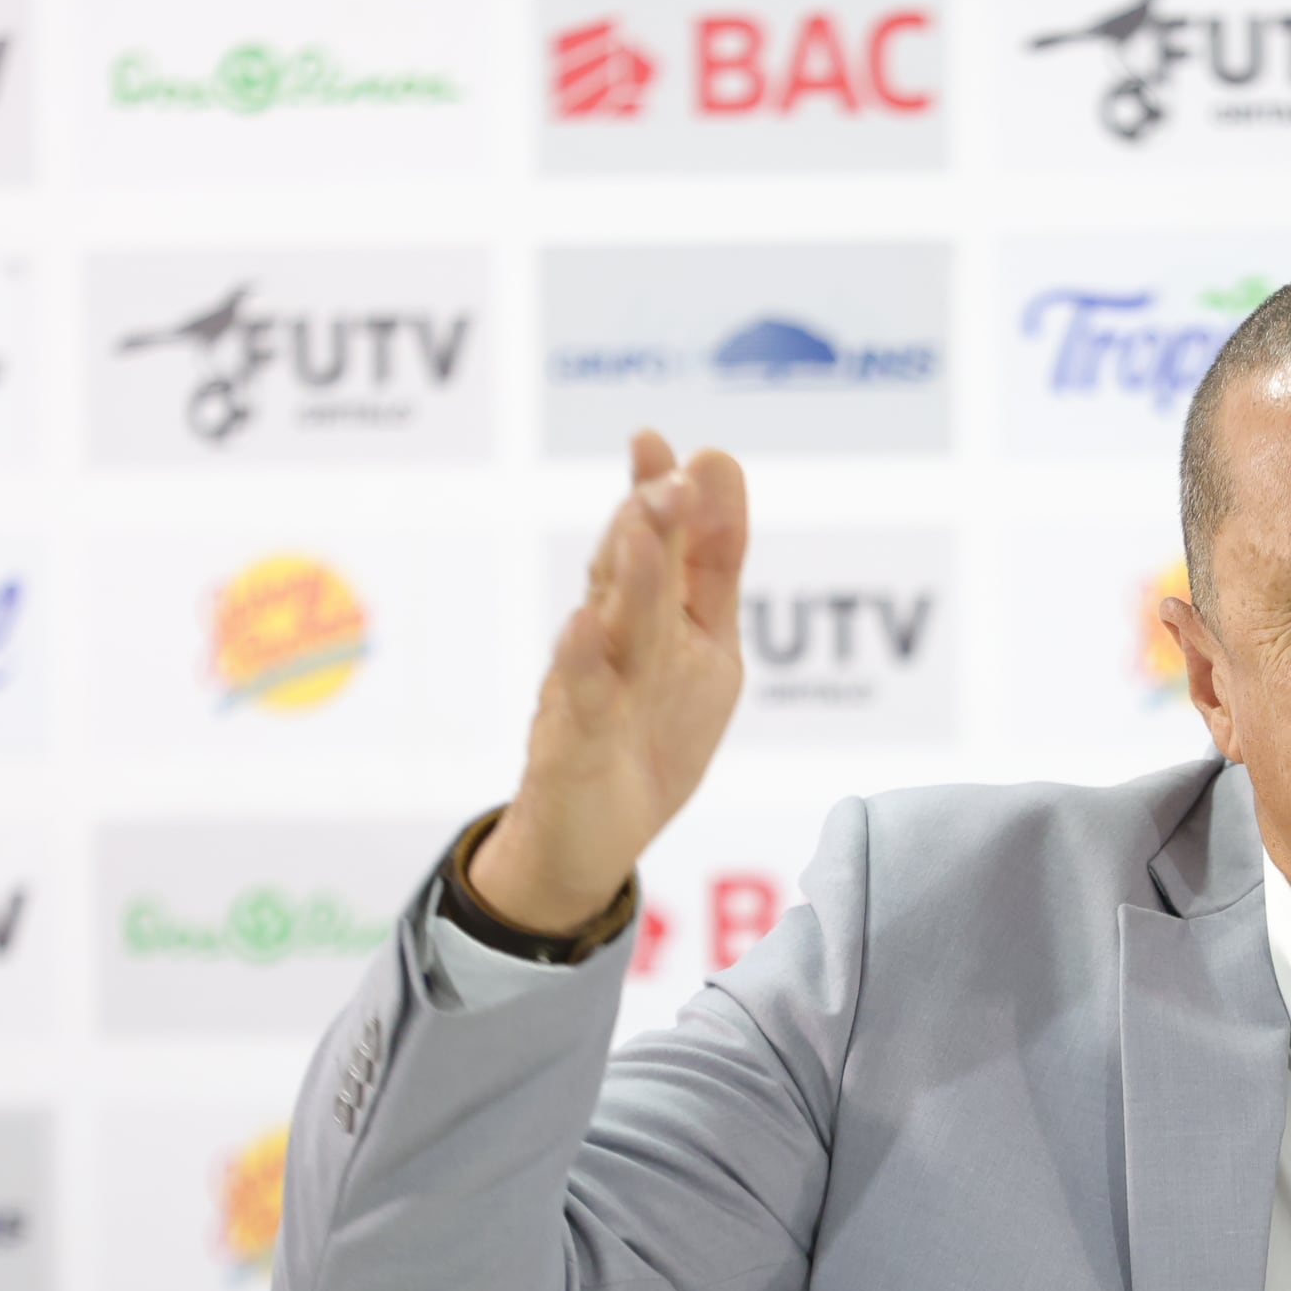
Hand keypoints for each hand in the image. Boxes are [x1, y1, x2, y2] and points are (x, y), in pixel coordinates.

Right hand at [471, 431, 748, 933]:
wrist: (584, 842)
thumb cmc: (645, 737)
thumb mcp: (699, 646)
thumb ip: (709, 562)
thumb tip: (718, 460)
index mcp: (650, 618)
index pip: (663, 545)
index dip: (670, 494)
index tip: (684, 447)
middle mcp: (614, 643)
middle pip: (634, 573)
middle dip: (652, 521)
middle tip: (668, 471)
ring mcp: (589, 692)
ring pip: (612, 626)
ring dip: (626, 572)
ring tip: (638, 519)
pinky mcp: (572, 747)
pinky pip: (580, 702)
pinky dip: (581, 664)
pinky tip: (582, 625)